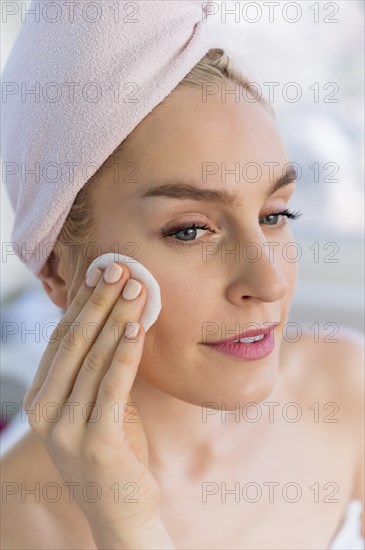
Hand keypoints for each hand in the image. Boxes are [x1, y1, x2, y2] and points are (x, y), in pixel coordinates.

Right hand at [23, 261, 162, 542]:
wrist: (120, 511)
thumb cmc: (113, 449)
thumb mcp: (97, 403)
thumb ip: (98, 367)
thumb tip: (116, 315)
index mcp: (40, 399)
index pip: (61, 339)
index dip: (82, 303)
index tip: (102, 271)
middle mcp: (44, 413)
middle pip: (75, 343)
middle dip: (100, 302)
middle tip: (121, 269)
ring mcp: (66, 431)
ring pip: (94, 360)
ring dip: (117, 320)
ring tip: (137, 289)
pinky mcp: (96, 444)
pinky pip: (112, 388)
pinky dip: (125, 355)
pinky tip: (136, 329)